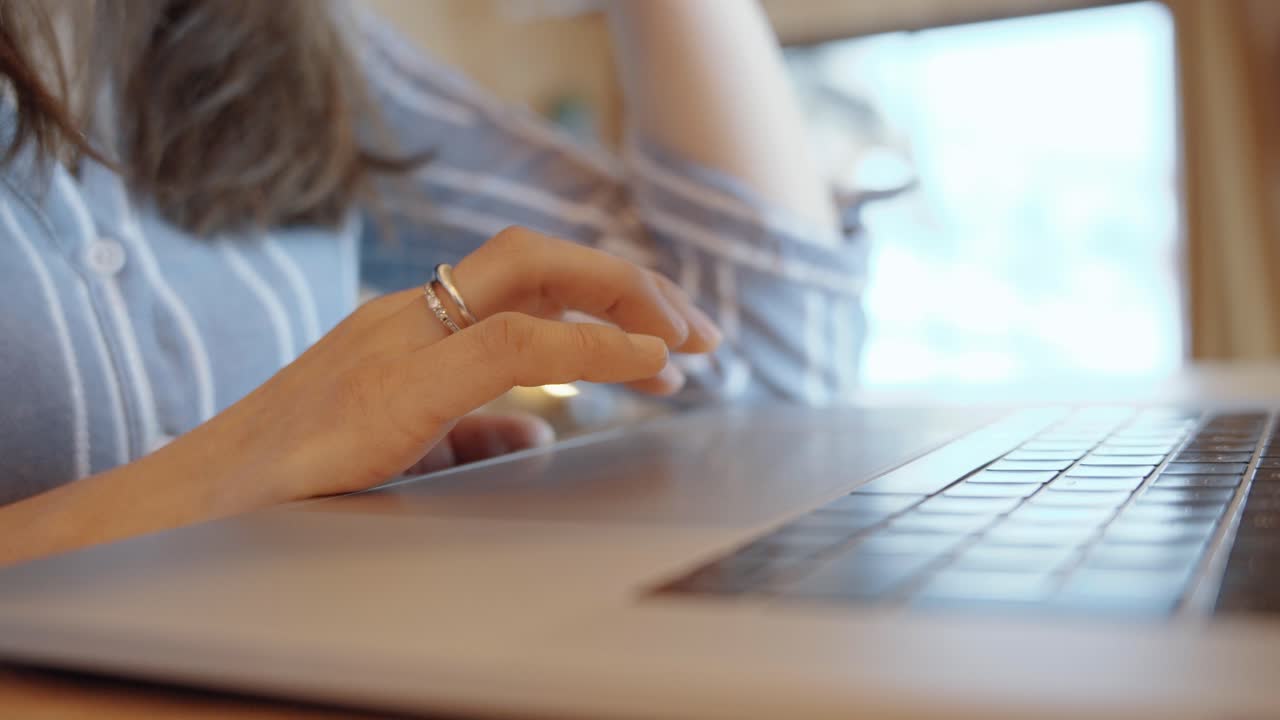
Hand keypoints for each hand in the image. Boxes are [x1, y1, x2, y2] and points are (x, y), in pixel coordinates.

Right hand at [166, 227, 721, 506]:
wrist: (180, 518)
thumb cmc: (283, 485)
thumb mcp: (398, 451)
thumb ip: (470, 436)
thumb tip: (539, 439)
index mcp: (407, 328)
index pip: (522, 275)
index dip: (605, 293)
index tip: (667, 339)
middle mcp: (405, 318)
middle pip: (535, 256)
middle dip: (627, 281)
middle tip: (698, 329)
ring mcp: (394, 344)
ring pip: (529, 277)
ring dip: (621, 301)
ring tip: (684, 344)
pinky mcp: (392, 390)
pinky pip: (511, 346)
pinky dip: (589, 349)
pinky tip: (641, 366)